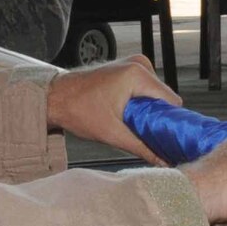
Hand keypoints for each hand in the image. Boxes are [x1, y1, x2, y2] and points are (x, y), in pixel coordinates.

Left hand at [46, 56, 179, 162]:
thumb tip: (163, 161)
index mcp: (137, 75)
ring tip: (133, 124)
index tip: (169, 138)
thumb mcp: (112, 133)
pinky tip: (129, 114)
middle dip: (158, 116)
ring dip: (149, 110)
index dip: (172, 120)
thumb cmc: (76, 109)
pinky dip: (141, 102)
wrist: (54, 98)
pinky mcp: (126, 69)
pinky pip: (144, 88)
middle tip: (146, 134)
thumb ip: (142, 148)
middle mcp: (138, 65)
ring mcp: (132, 64)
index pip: (172, 100)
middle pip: (164, 97)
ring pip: (154, 94)